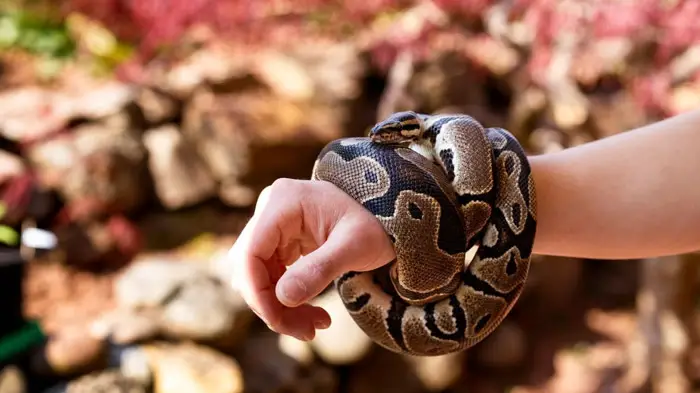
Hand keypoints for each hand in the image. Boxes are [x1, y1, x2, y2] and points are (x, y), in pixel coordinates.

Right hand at [228, 178, 395, 341]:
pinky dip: (286, 300)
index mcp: (284, 200)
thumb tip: (283, 297)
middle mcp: (270, 209)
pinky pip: (269, 278)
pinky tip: (311, 314)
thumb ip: (320, 269)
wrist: (389, 219)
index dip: (257, 291)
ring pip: (257, 277)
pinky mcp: (279, 242)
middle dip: (272, 305)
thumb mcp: (356, 246)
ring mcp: (273, 225)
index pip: (251, 251)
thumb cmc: (376, 225)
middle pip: (249, 267)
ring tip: (313, 325)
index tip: (279, 321)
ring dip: (279, 307)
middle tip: (307, 331)